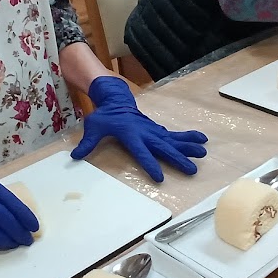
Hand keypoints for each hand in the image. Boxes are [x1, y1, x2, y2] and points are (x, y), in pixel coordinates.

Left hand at [71, 77, 207, 181]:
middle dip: (177, 159)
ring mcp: (154, 131)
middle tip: (191, 169)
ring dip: (188, 147)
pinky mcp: (158, 131)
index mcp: (131, 134)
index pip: (141, 152)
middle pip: (163, 148)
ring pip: (173, 141)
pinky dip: (189, 138)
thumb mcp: (94, 126)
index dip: (150, 164)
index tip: (160, 177)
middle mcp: (146, 133)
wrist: (117, 100)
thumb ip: (87, 142)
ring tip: (202, 154)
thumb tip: (75, 156)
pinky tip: (202, 141)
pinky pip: (175, 136)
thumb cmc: (105, 116)